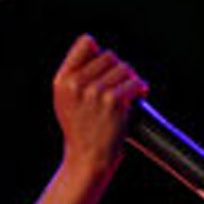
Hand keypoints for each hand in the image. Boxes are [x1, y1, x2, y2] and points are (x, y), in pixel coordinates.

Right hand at [52, 35, 147, 177]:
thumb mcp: (65, 101)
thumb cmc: (81, 130)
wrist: (88, 159)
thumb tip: (95, 47)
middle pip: (110, 56)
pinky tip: (139, 96)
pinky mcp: (113, 101)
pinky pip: (135, 83)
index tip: (105, 69)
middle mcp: (76, 84)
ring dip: (131, 79)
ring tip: (129, 93)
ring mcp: (95, 92)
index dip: (99, 53)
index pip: (86, 43)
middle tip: (121, 86)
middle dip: (118, 70)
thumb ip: (75, 75)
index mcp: (63, 81)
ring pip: (125, 68)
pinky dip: (140, 89)